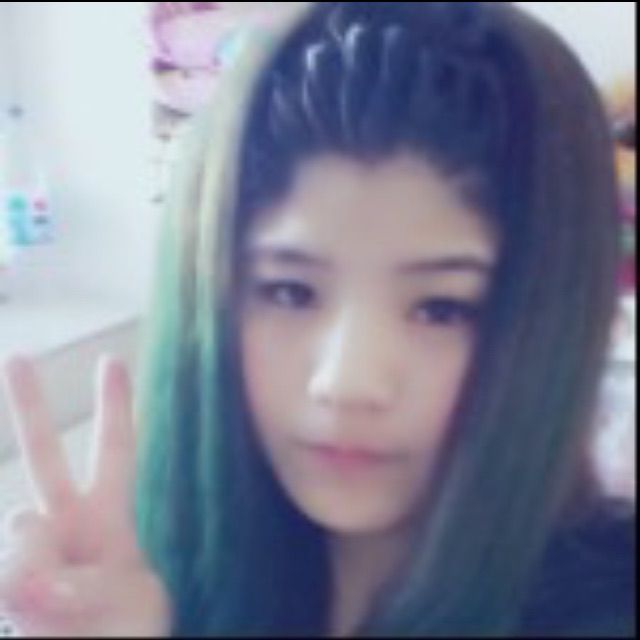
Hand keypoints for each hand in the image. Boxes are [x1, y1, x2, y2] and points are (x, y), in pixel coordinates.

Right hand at [0, 356, 170, 636]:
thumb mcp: (130, 601)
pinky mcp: (8, 579)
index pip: (114, 450)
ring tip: (59, 611)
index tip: (112, 360)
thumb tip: (25, 585)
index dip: (114, 406)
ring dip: (39, 574)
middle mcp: (65, 526)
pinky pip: (6, 573)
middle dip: (30, 406)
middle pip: (46, 456)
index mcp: (109, 518)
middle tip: (17, 355)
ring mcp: (30, 553)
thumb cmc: (127, 632)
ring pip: (20, 530)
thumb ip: (83, 585)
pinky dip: (22, 589)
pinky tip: (37, 609)